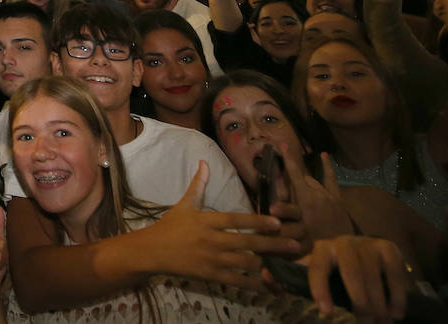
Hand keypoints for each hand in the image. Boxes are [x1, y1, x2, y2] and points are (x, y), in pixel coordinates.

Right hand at [137, 162, 295, 290]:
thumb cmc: (170, 226)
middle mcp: (212, 240)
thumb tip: (204, 162)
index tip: (277, 221)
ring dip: (268, 264)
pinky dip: (253, 283)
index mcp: (207, 221)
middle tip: (295, 244)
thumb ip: (198, 185)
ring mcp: (212, 259)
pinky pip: (236, 280)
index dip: (257, 221)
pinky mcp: (210, 275)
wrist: (153, 251)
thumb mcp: (184, 204)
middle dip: (273, 244)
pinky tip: (268, 284)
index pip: (236, 219)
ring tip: (287, 264)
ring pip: (245, 263)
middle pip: (247, 242)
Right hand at [281, 147, 354, 242]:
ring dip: (306, 183)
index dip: (288, 159)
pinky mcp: (338, 199)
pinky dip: (327, 167)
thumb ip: (288, 208)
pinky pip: (331, 180)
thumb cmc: (313, 243)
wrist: (339, 251)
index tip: (282, 145)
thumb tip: (278, 197)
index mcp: (305, 200)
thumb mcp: (295, 226)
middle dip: (295, 180)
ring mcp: (329, 196)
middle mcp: (317, 194)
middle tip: (288, 188)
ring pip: (314, 181)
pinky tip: (324, 155)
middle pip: (303, 179)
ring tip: (301, 191)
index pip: (294, 175)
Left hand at [300, 235, 410, 321]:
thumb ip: (296, 277)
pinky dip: (397, 295)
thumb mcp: (318, 271)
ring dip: (379, 304)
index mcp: (322, 249)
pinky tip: (396, 313)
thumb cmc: (337, 269)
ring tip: (382, 322)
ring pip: (372, 276)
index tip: (326, 313)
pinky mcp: (388, 247)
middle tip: (367, 323)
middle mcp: (343, 242)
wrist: (365, 253)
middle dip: (360, 302)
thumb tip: (270, 279)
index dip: (320, 289)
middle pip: (351, 274)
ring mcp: (367, 243)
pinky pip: (394, 273)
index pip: (317, 268)